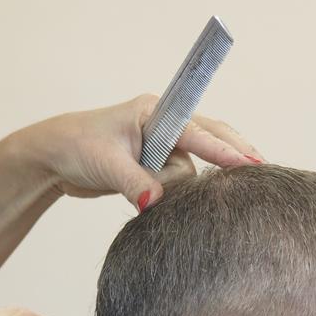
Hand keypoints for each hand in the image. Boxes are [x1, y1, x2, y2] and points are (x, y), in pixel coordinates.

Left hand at [16, 95, 264, 211]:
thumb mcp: (106, 165)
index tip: (249, 163)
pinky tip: (177, 202)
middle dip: (233, 152)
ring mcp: (162, 145)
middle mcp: (163, 125)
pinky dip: (180, 192)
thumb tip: (157, 203)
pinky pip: (181, 179)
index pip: (197, 132)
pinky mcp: (156, 165)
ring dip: (183, 185)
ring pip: (191, 169)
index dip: (224, 148)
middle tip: (262, 168)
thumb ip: (136, 183)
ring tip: (155, 192)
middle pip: (210, 137)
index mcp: (155, 112)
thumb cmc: (76, 146)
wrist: (53, 156)